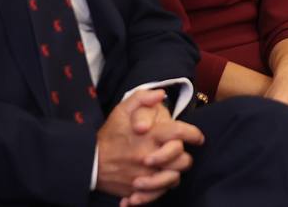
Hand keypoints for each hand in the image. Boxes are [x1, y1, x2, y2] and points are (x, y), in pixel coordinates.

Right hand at [97, 89, 202, 203]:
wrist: (90, 162)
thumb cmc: (109, 134)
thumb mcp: (122, 109)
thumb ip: (142, 98)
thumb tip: (161, 94)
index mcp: (150, 136)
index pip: (181, 133)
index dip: (194, 134)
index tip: (198, 137)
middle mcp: (150, 156)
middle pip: (183, 160)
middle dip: (184, 155)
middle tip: (180, 152)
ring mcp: (145, 176)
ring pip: (174, 178)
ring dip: (175, 172)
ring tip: (171, 167)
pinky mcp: (138, 190)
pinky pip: (159, 193)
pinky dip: (161, 189)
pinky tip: (158, 182)